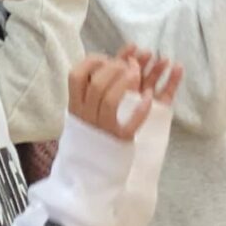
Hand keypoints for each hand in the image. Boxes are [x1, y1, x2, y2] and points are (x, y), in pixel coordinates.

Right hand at [67, 46, 182, 139]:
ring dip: (126, 83)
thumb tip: (118, 57)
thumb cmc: (93, 130)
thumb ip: (97, 84)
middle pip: (96, 85)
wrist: (91, 168)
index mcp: (75, 105)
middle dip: (114, 69)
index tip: (108, 58)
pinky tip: (150, 97)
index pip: (76, 76)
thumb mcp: (87, 108)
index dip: (92, 62)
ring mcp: (103, 128)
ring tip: (138, 73)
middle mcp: (87, 115)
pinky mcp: (120, 140)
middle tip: (128, 65)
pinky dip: (142, 109)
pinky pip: (130, 124)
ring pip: (110, 101)